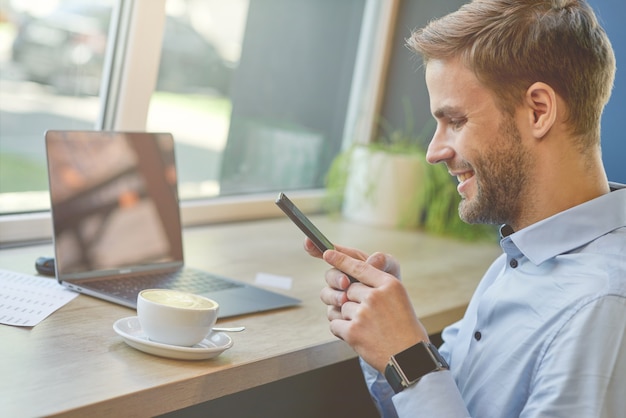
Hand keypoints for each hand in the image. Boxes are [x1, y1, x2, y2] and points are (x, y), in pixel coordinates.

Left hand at [314, 242, 428, 372]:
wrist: (409, 358)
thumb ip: (377, 287)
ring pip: (341, 308)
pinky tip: (358, 337)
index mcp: (389, 284)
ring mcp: (363, 313)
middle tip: (369, 318)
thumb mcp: (399, 299)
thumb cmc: (405, 330)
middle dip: (352, 303)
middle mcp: (375, 295)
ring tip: (367, 330)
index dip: (341, 260)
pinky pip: (335, 324)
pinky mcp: (353, 330)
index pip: (360, 267)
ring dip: (348, 319)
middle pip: (348, 290)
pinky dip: (342, 331)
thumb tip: (350, 285)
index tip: (327, 253)